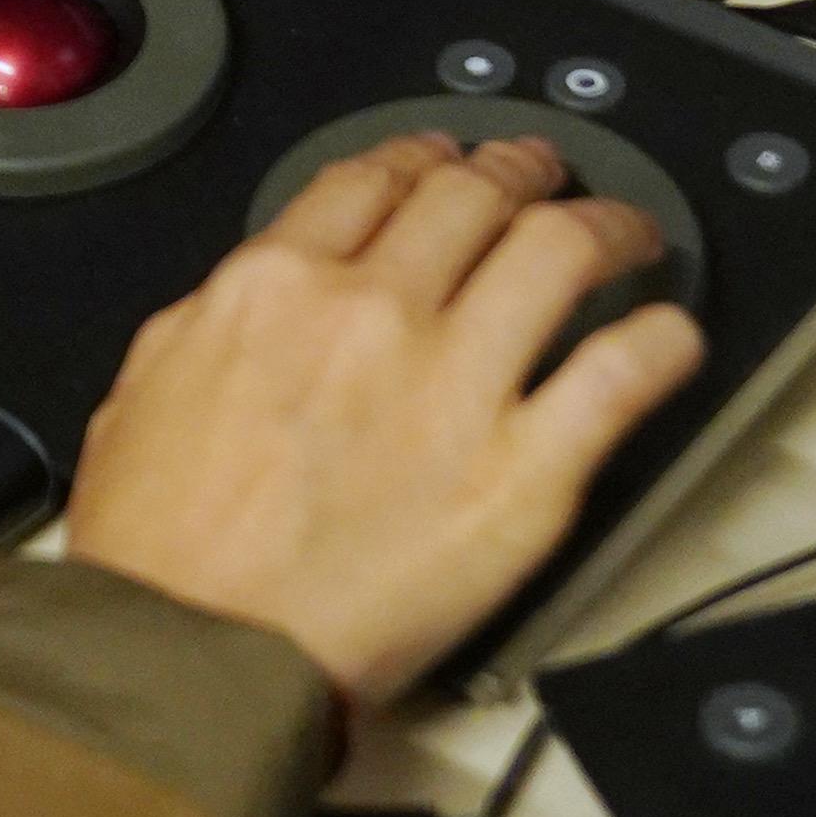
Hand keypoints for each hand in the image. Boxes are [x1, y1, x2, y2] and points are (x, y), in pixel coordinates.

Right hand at [59, 133, 705, 713]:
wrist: (193, 659)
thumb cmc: (160, 554)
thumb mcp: (143, 388)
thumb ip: (212, 319)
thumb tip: (260, 295)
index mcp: (273, 287)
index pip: (375, 178)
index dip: (425, 158)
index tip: (449, 166)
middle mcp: (372, 315)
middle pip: (476, 195)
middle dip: (520, 173)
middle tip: (544, 182)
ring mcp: (456, 388)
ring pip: (561, 251)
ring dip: (607, 226)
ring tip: (627, 235)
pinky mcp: (523, 475)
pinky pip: (620, 375)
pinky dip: (661, 340)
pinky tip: (672, 334)